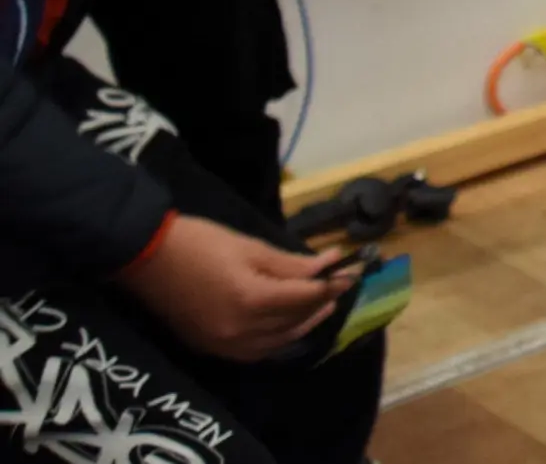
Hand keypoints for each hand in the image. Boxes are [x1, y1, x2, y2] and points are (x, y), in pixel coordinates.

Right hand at [114, 216, 351, 361]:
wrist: (145, 258)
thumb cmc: (200, 243)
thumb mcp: (251, 247)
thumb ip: (291, 263)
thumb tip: (328, 265)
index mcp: (252, 301)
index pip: (306, 299)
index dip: (332, 285)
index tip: (352, 271)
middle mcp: (241, 330)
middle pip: (295, 322)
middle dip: (321, 303)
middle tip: (339, 286)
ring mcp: (224, 345)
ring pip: (278, 341)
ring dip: (303, 324)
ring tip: (321, 304)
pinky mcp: (211, 348)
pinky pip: (256, 351)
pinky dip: (278, 339)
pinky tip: (287, 324)